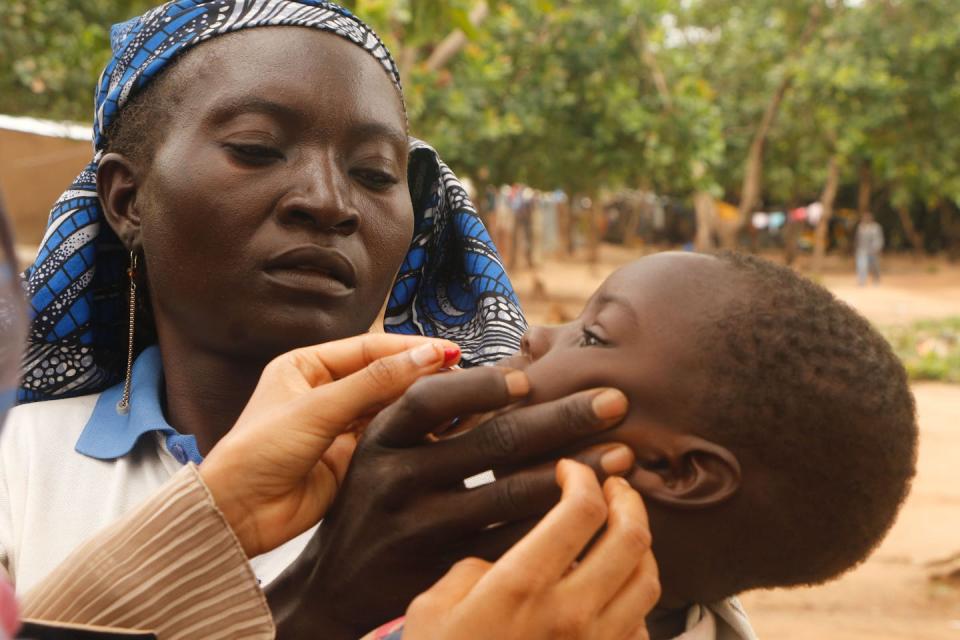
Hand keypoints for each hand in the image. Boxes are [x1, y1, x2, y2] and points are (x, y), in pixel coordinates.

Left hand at [200, 334, 458, 556]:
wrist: (236, 514)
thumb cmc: (257, 451)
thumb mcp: (317, 408)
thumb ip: (374, 382)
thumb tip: (426, 356)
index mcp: (306, 366)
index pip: (369, 349)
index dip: (409, 349)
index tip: (448, 352)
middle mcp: (324, 393)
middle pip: (383, 377)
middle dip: (419, 375)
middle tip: (460, 376)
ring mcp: (338, 427)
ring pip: (388, 408)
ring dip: (418, 405)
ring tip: (455, 401)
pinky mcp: (349, 460)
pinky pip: (387, 439)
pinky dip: (411, 434)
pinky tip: (437, 430)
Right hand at [267, 366, 633, 638]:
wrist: (334, 588)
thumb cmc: (372, 502)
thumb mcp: (381, 449)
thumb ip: (428, 411)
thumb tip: (502, 361)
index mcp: (382, 440)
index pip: (434, 401)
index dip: (485, 385)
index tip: (532, 376)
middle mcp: (397, 482)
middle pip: (491, 443)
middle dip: (562, 419)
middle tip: (616, 400)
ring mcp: (421, 531)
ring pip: (511, 496)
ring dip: (575, 472)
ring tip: (622, 456)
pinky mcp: (447, 572)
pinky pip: (514, 546)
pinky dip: (557, 527)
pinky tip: (596, 514)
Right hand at [401, 459, 658, 639]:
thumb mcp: (434, 608)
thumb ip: (474, 570)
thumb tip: (501, 563)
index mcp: (522, 586)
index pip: (581, 510)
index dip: (582, 477)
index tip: (570, 470)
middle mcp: (570, 614)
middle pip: (632, 539)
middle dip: (628, 500)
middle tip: (613, 486)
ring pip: (648, 581)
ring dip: (640, 545)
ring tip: (621, 530)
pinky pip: (641, 628)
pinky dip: (635, 599)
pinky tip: (614, 591)